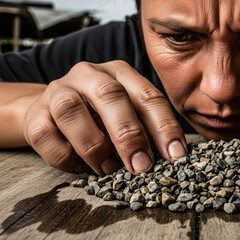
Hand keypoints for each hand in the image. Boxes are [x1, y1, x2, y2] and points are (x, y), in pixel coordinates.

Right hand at [23, 60, 186, 174]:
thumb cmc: (101, 115)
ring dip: (94, 146)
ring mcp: (58, 91)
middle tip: (141, 166)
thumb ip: (147, 128)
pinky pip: (46, 136)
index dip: (164, 126)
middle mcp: (88, 75)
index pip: (147, 95)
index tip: (175, 155)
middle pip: (110, 96)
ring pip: (72, 112)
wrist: (51, 111)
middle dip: (129, 134)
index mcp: (119, 72)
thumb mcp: (128, 114)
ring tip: (108, 169)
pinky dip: (66, 158)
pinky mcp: (35, 113)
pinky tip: (81, 167)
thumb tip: (171, 156)